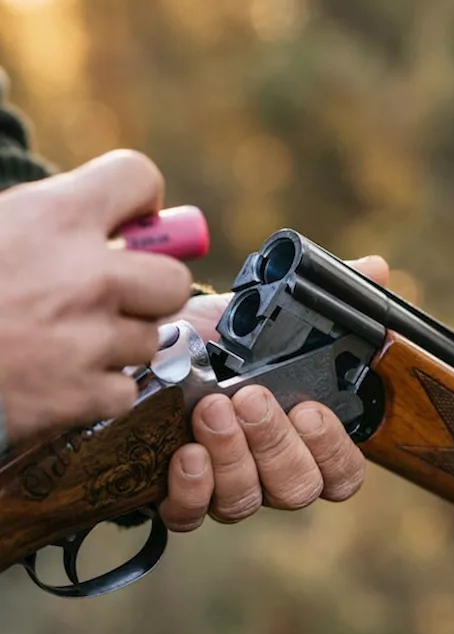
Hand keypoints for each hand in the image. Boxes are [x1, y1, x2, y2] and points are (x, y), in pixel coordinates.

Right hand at [0, 150, 191, 443]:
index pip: (138, 177)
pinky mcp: (81, 395)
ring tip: (63, 339)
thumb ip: (39, 216)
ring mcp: (88, 338)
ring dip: (118, 341)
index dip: (136, 199)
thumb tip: (97, 213)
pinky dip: (97, 390)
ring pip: (151, 337)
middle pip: (172, 276)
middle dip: (147, 287)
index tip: (127, 219)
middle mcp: (84, 275)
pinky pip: (125, 388)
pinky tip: (55, 379)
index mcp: (51, 216)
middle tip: (108, 294)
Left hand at [158, 256, 390, 531]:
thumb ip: (330, 296)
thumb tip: (377, 270)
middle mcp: (273, 471)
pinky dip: (192, 489)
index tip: (311, 410)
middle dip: (275, 443)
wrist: (148, 347)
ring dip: (232, 455)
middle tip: (250, 397)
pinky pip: (193, 516)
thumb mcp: (270, 311)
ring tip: (210, 407)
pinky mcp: (179, 497)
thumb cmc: (218, 336)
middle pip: (297, 487)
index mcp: (307, 438)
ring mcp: (228, 488)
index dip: (335, 452)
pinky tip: (184, 452)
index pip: (343, 473)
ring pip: (247, 500)